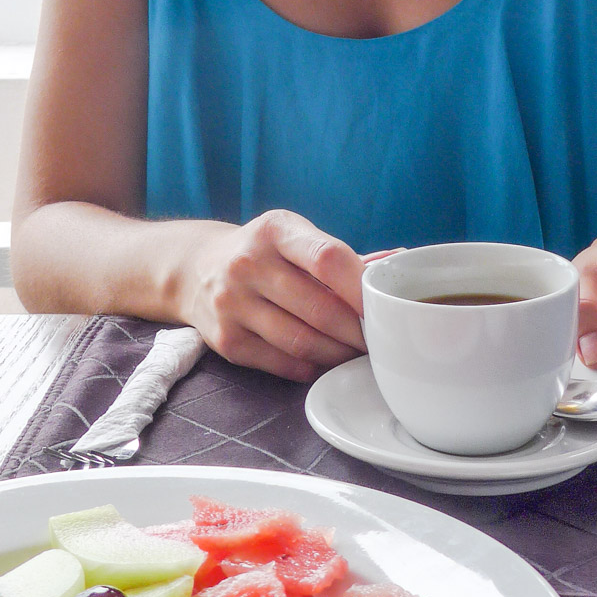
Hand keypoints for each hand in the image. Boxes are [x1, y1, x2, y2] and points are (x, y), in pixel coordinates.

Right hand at [178, 210, 367, 381]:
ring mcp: (232, 304)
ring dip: (338, 353)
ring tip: (355, 353)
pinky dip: (312, 365)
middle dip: (358, 331)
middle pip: (320, 308)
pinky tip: (323, 359)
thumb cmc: (264, 254)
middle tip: (377, 340)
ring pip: (302, 341)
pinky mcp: (226, 340)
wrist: (196, 269)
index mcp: (275, 230)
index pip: (328, 259)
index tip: (384, 306)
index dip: (362, 289)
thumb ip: (339, 256)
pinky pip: (282, 362)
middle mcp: (247, 264)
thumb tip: (400, 261)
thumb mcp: (294, 237)